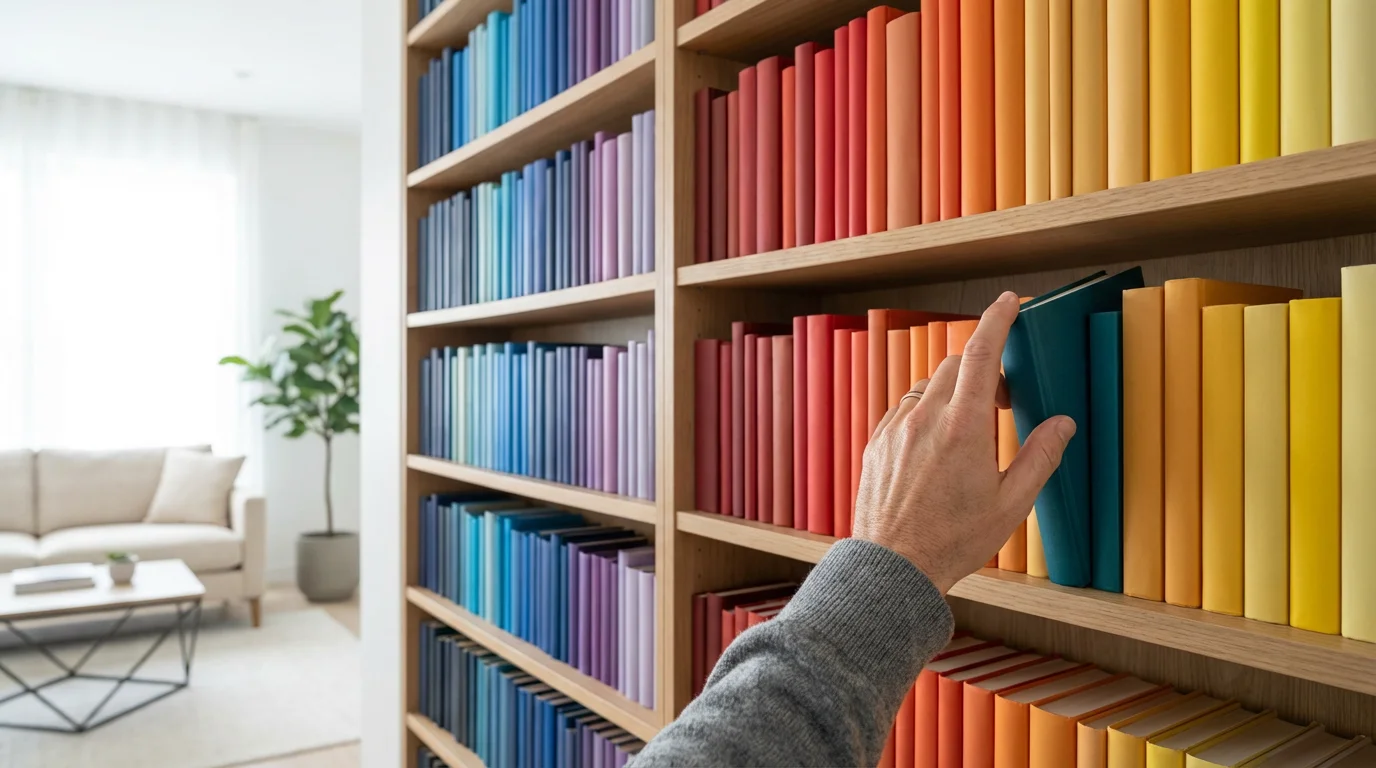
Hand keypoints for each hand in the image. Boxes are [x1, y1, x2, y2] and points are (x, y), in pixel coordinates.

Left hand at [852, 292, 1075, 593]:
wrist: (893, 567)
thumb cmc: (953, 541)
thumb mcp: (1011, 504)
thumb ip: (1040, 457)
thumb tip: (1063, 424)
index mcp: (964, 428)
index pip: (982, 353)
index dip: (998, 320)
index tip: (1009, 302)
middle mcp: (925, 419)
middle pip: (958, 365)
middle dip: (986, 370)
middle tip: (1005, 404)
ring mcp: (895, 428)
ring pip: (930, 386)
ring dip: (955, 392)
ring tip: (971, 430)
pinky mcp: (877, 442)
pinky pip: (905, 409)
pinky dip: (927, 412)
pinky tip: (938, 446)